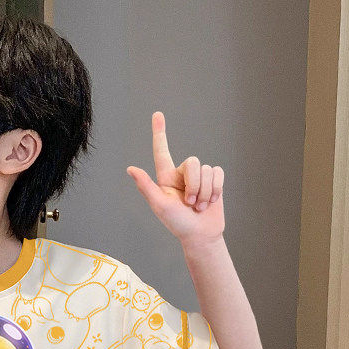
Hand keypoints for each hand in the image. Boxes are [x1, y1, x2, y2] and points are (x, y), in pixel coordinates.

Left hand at [126, 111, 224, 245]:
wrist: (201, 235)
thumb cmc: (177, 223)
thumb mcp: (160, 205)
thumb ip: (146, 186)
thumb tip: (130, 169)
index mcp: (166, 177)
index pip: (162, 151)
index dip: (160, 132)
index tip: (157, 114)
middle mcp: (182, 174)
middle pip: (193, 162)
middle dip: (194, 184)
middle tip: (190, 204)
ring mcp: (198, 177)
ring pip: (206, 169)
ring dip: (204, 191)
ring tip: (199, 206)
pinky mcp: (213, 180)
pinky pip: (218, 172)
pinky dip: (215, 188)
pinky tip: (211, 201)